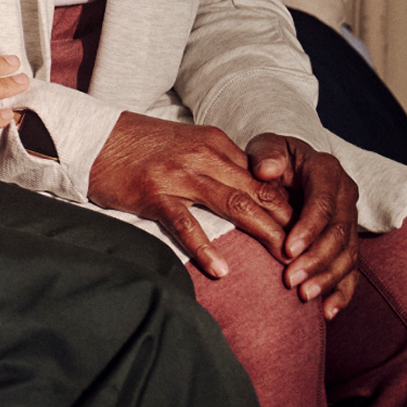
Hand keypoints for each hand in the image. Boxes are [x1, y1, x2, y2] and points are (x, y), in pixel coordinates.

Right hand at [88, 113, 293, 278]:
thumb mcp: (186, 147)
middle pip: (258, 192)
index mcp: (214, 143)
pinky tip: (221, 270)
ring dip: (263, 235)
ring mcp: (178, 173)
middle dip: (289, 226)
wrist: (93, 135)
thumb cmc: (140, 146)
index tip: (313, 236)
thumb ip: (218, 166)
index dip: (293, 208)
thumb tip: (252, 195)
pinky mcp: (153, 192)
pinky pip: (185, 223)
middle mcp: (203, 155)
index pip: (265, 178)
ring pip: (233, 204)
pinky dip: (204, 246)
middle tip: (313, 259)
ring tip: (286, 265)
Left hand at [247, 134, 360, 317]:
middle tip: (291, 280)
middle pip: (339, 234)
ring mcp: (350, 220)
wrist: (287, 166)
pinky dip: (342, 292)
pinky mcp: (348, 243)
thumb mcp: (266, 147)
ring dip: (327, 278)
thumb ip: (266, 154)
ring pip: (347, 255)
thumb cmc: (272, 157)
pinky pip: (351, 271)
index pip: (323, 204)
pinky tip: (327, 311)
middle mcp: (345, 196)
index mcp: (327, 171)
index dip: (308, 228)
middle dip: (316, 259)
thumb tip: (266, 170)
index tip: (287, 250)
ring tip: (304, 296)